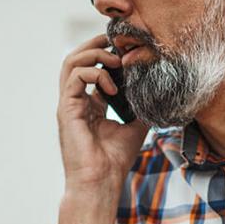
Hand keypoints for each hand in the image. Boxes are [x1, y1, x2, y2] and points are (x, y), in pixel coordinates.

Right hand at [57, 34, 150, 193]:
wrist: (101, 182)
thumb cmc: (114, 160)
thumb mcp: (135, 126)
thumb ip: (140, 105)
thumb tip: (157, 89)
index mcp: (89, 104)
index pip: (91, 69)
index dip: (105, 54)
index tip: (125, 49)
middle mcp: (76, 101)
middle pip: (76, 59)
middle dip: (95, 44)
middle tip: (116, 40)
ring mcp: (69, 104)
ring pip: (70, 63)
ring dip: (94, 54)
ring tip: (115, 59)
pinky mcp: (67, 110)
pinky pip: (75, 78)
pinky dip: (94, 74)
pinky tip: (112, 86)